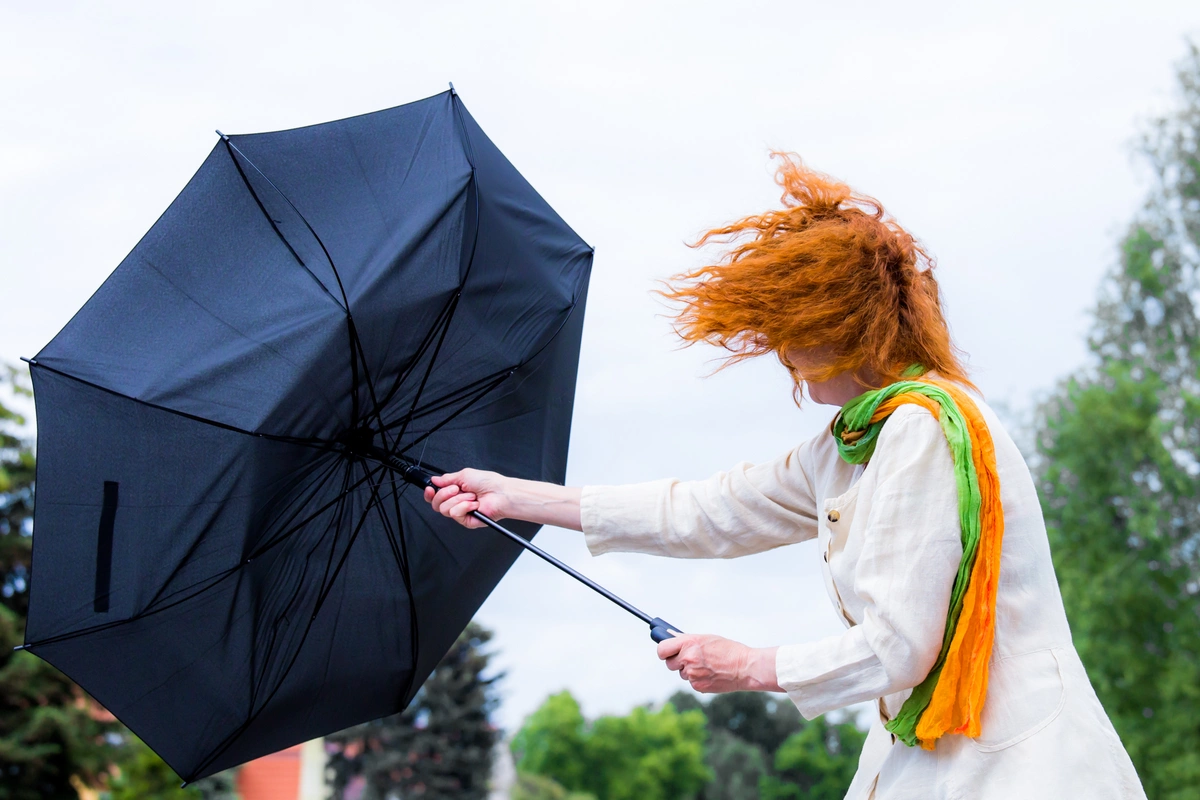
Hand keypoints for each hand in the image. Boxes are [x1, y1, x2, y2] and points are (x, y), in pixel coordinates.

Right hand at [422, 469, 508, 528]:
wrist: (500, 493)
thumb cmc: (488, 483)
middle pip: (436, 504)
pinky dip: (464, 506)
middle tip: (457, 489)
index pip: (436, 495)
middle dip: (444, 494)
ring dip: (458, 499)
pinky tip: (474, 504)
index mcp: (456, 490)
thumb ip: (447, 478)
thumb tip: (435, 480)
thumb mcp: (464, 475)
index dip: (430, 493)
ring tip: (471, 496)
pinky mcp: (466, 521)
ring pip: (444, 509)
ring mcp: (461, 512)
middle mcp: (457, 501)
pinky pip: (455, 514)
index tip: (430, 488)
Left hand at [656, 634, 780, 693]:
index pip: (662, 649)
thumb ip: (687, 640)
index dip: (663, 651)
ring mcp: (692, 674)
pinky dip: (698, 679)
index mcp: (689, 643)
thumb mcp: (706, 639)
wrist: (744, 667)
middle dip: (677, 662)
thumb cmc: (727, 650)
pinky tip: (711, 674)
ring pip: (682, 674)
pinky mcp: (698, 686)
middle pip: (669, 664)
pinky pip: (692, 682)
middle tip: (688, 659)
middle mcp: (688, 658)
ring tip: (707, 665)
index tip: (666, 652)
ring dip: (689, 671)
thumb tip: (671, 638)